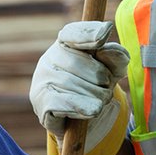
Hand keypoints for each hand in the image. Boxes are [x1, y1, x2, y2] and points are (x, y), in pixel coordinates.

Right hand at [30, 21, 129, 154]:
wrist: (81, 121)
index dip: (87, 33)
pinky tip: (92, 110)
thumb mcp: (113, 70)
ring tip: (101, 102)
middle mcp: (49, 58)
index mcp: (65, 44)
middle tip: (108, 88)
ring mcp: (42, 79)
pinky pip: (61, 102)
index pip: (72, 33)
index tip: (104, 34)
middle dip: (101, 78)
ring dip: (95, 96)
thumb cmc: (96, 87)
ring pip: (71, 84)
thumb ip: (115, 57)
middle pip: (78, 62)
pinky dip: (81, 106)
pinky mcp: (40, 102)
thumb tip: (107, 48)